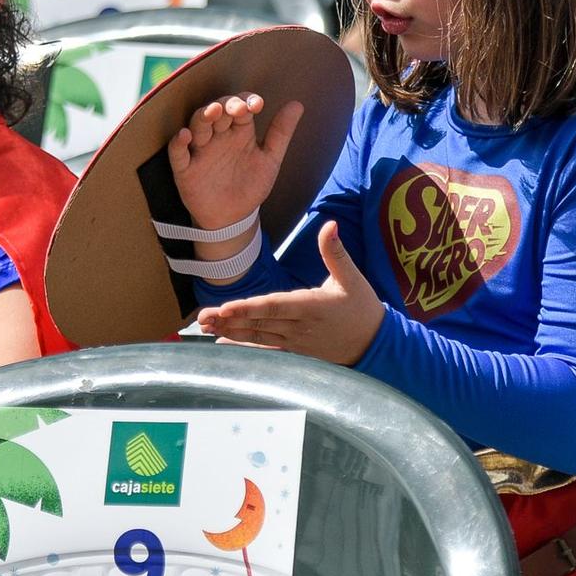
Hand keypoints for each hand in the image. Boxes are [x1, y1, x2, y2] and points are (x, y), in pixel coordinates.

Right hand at [168, 95, 304, 233]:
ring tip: (213, 111)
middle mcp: (218, 136)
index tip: (258, 104)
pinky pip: (178, 154)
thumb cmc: (251, 184)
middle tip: (239, 108)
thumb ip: (281, 133)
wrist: (234, 218)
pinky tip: (185, 135)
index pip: (241, 107)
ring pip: (197, 126)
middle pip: (218, 112)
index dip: (247, 101)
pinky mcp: (185, 169)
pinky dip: (178, 143)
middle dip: (227, 106)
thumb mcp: (270, 159)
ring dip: (203, 117)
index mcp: (239, 131)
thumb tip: (298, 104)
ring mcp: (201, 151)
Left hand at [196, 221, 383, 366]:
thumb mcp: (352, 277)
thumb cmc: (362, 307)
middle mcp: (299, 327)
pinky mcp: (295, 351)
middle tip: (203, 318)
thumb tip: (330, 225)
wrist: (373, 343)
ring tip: (207, 327)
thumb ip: (335, 252)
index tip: (226, 309)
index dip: (249, 308)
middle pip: (259, 323)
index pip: (274, 307)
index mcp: (311, 306)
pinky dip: (243, 348)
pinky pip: (265, 350)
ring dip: (231, 333)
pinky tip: (223, 345)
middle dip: (230, 321)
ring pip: (258, 337)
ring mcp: (295, 342)